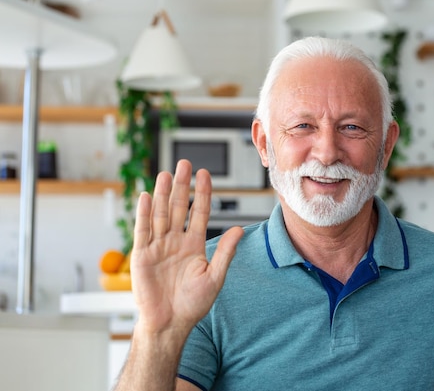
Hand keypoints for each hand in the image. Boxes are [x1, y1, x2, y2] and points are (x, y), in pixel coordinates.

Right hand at [130, 159, 242, 336]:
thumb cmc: (193, 304)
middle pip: (178, 208)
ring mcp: (158, 247)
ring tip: (167, 174)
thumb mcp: (214, 277)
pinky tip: (147, 197)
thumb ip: (225, 252)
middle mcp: (175, 241)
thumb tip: (239, 230)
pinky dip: (144, 214)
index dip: (202, 194)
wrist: (170, 324)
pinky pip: (143, 231)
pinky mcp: (142, 256)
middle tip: (185, 164)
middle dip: (182, 186)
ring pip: (161, 215)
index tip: (205, 174)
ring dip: (163, 194)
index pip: (198, 213)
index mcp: (194, 245)